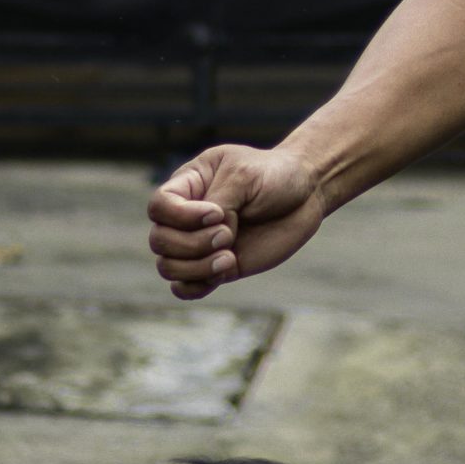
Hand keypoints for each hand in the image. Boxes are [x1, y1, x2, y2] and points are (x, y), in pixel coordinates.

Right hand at [147, 143, 325, 301]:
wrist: (306, 194)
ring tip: (229, 256)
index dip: (179, 216)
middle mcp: (187, 217)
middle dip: (192, 243)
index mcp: (188, 185)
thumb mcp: (244, 175)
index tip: (216, 213)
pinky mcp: (216, 266)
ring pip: (168, 267)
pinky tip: (225, 270)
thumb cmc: (274, 175)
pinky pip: (185, 288)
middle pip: (159, 240)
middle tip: (227, 234)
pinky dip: (197, 286)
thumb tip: (208, 233)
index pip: (158, 206)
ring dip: (196, 267)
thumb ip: (219, 201)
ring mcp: (200, 244)